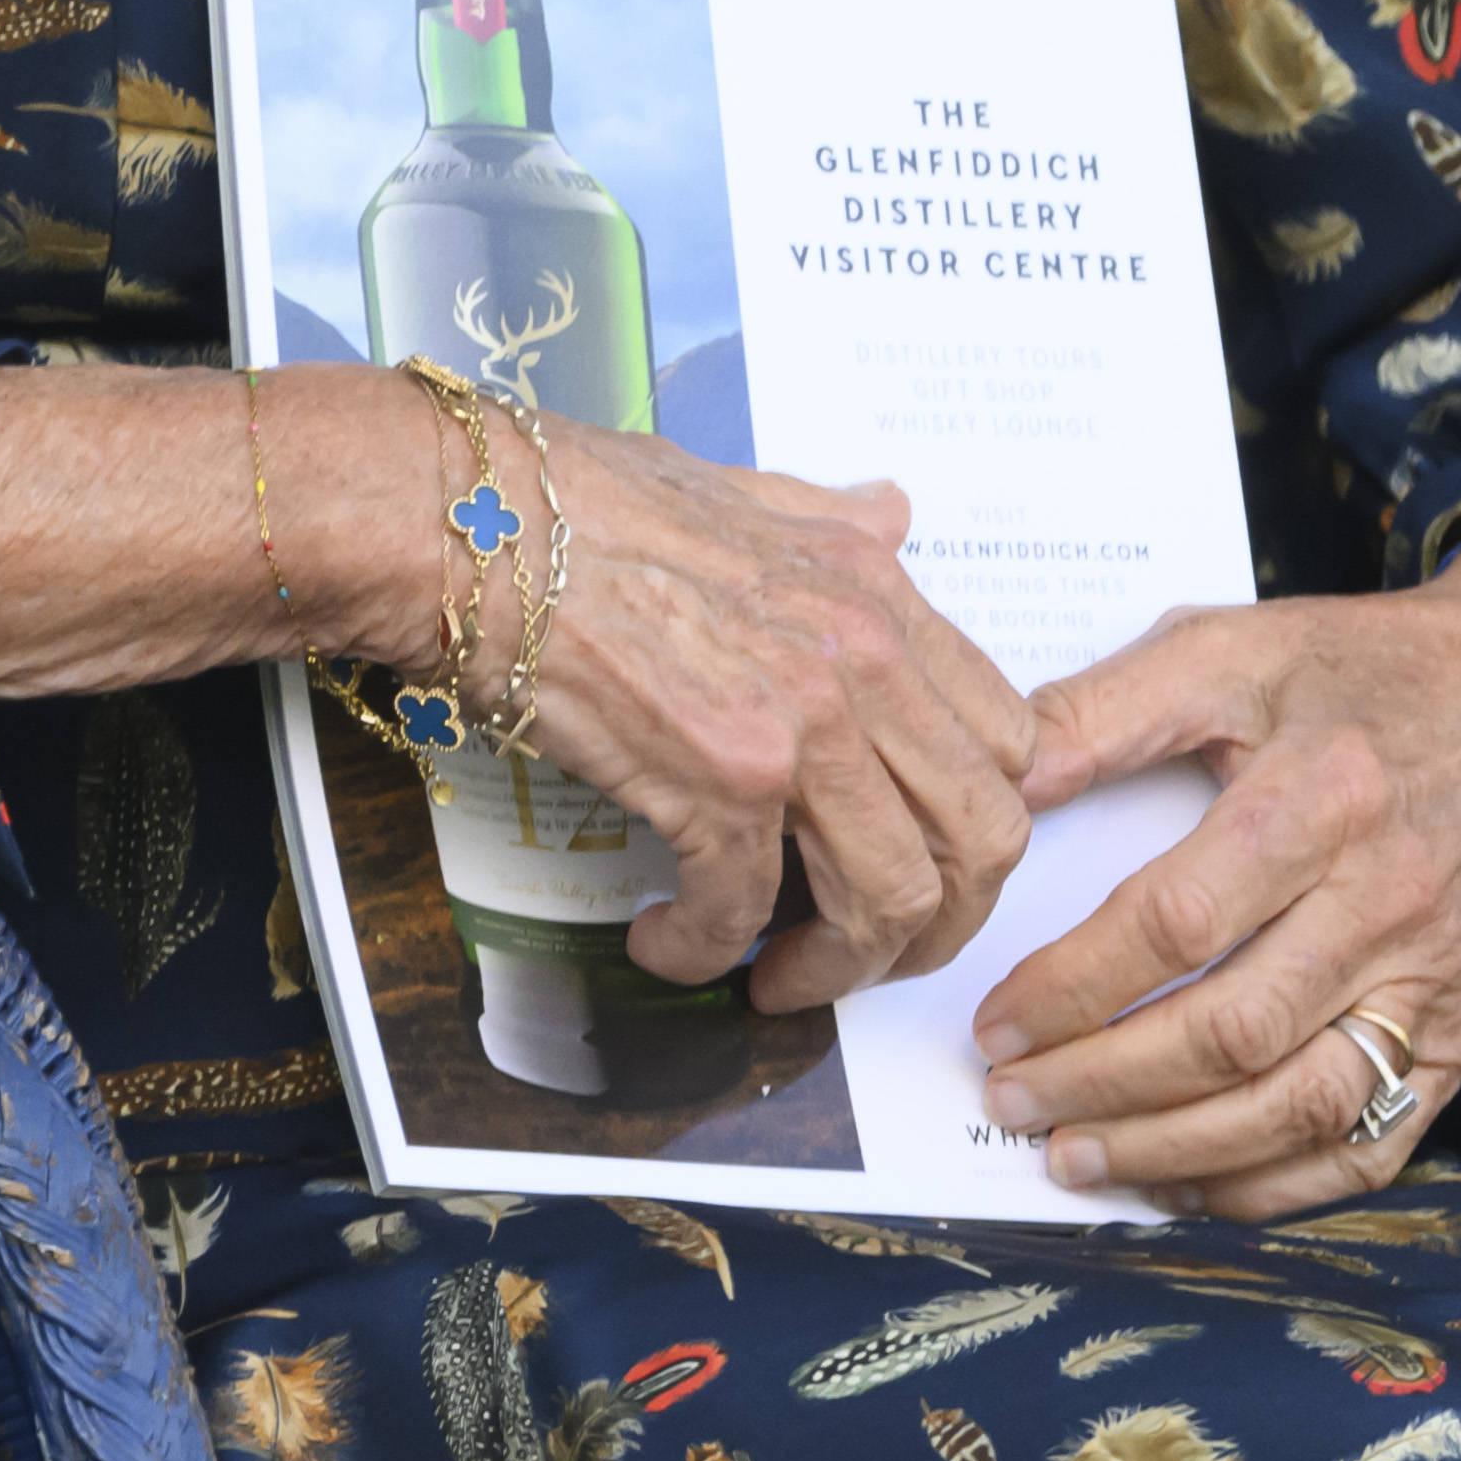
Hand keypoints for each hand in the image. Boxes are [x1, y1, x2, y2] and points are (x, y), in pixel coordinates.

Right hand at [0, 362, 1032, 1004]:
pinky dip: (710, 951)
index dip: (974, 829)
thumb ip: (823, 513)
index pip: (1013, 740)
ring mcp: (795, 720)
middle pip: (983, 841)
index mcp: (875, 586)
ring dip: (835, 964)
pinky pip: (749, 910)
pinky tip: (663, 944)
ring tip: (770, 975)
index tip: (909, 863)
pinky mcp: (710, 779)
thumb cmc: (563, 490)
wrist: (447, 510)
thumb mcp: (727, 485)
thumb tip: (898, 510)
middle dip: (930, 926)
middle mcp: (860, 653)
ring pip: (892, 897)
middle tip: (851, 951)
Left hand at [976, 540, 1460, 1216]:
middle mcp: (1387, 903)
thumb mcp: (1228, 648)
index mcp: (1320, 798)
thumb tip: (998, 774)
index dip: (1074, 984)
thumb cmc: (1359, 673)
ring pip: (1300, 1104)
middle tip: (1010, 1100)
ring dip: (1178, 1148)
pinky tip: (1188, 1183)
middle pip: (1233, 1032)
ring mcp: (1434, 981)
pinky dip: (1277, 1183)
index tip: (996, 1020)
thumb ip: (1104, 709)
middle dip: (1105, 1082)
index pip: (1177, 922)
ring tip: (1074, 1157)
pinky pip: (1373, 1140)